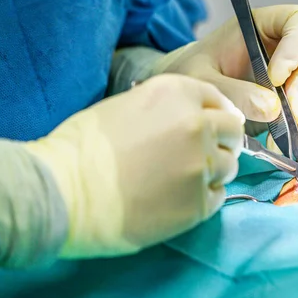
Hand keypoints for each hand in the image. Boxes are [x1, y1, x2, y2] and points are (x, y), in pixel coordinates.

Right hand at [24, 74, 244, 257]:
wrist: (64, 192)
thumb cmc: (82, 146)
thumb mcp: (126, 105)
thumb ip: (168, 108)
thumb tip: (193, 118)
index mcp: (178, 94)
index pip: (220, 101)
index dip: (217, 115)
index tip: (214, 126)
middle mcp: (198, 125)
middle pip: (233, 132)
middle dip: (223, 141)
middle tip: (205, 153)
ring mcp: (201, 166)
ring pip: (228, 166)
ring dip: (213, 170)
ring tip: (185, 179)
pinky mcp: (199, 203)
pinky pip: (217, 196)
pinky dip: (204, 197)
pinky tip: (180, 199)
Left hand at [152, 5, 297, 150]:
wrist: (188, 94)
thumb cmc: (191, 74)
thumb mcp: (201, 79)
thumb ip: (232, 91)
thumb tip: (272, 109)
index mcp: (263, 24)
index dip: (296, 46)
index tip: (275, 78)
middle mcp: (283, 44)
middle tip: (293, 110)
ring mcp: (291, 71)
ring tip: (288, 134)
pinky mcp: (291, 97)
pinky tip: (286, 141)